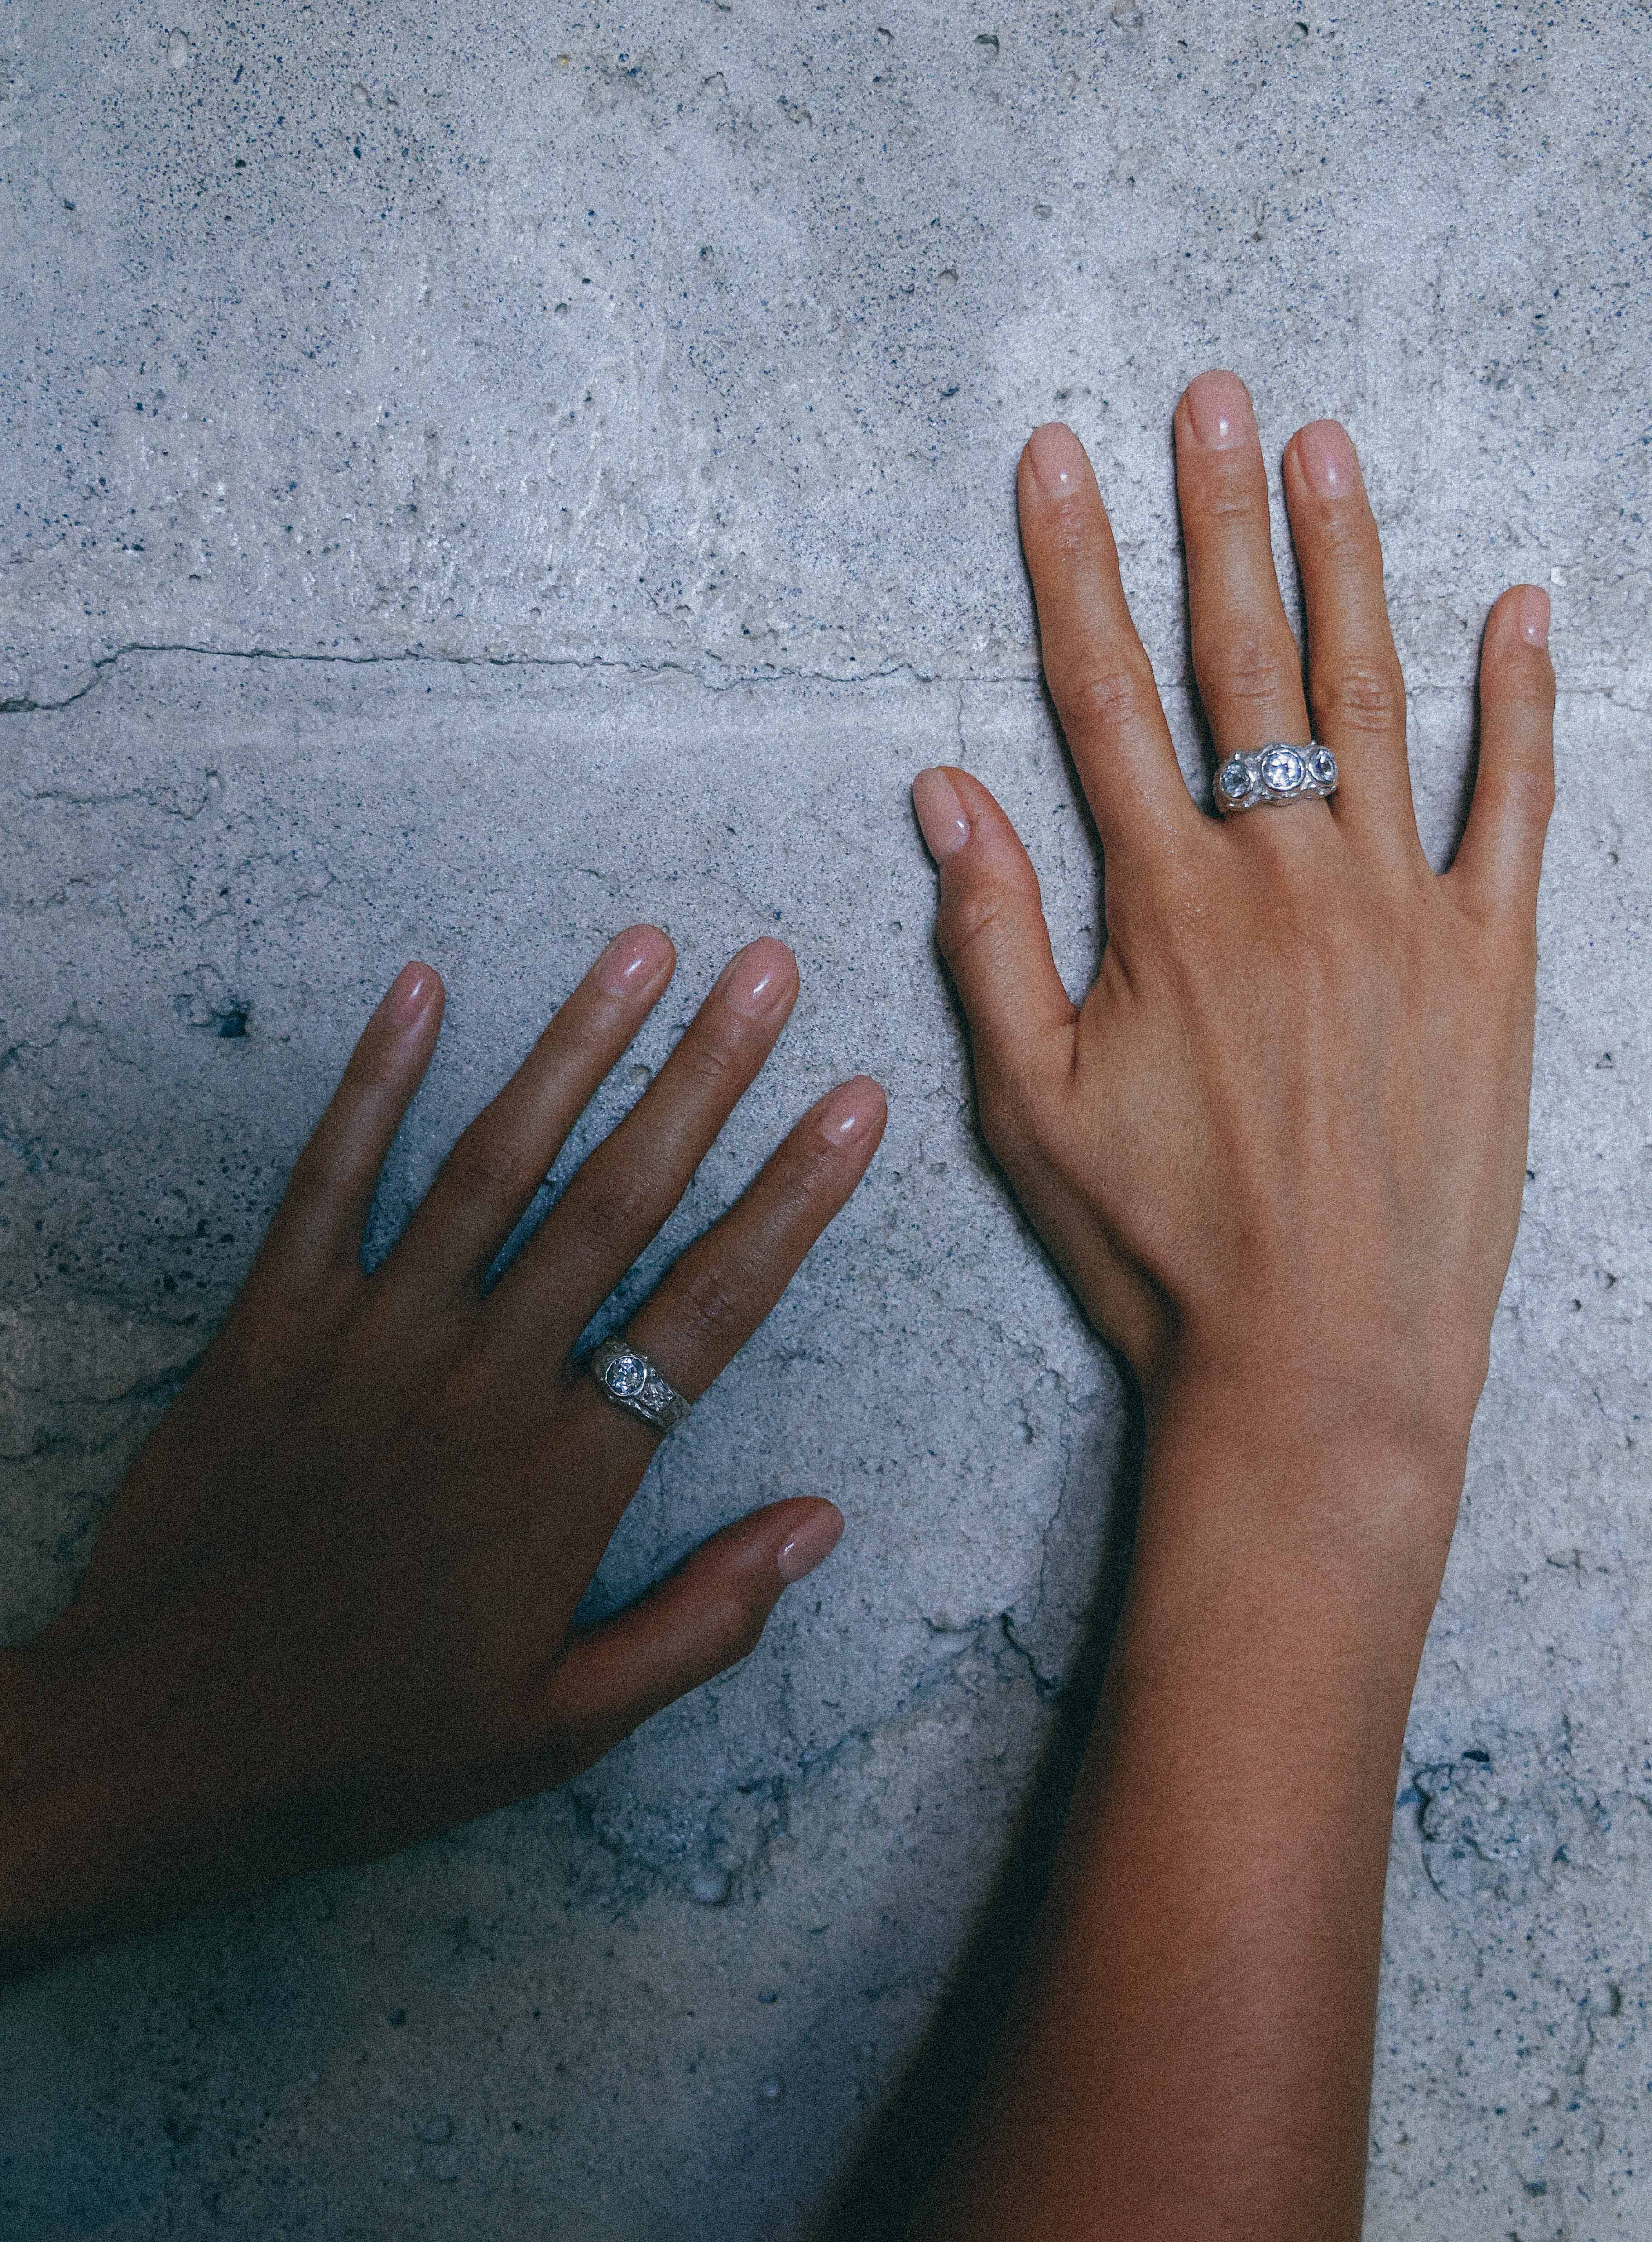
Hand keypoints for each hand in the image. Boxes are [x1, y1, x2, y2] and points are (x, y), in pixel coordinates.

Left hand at [3, 930, 884, 1950]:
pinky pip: (328, 1182)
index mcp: (566, 1476)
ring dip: (572, 1048)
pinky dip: (372, 1083)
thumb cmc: (369, 1749)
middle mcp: (481, 1381)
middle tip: (768, 969)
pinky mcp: (269, 1329)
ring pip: (491, 1166)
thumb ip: (699, 1624)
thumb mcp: (560, 1730)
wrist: (162, 1751)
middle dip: (704, 1075)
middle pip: (617, 1201)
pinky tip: (420, 990)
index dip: (792, 1199)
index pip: (708, 1308)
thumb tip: (819, 1525)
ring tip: (642, 948)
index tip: (852, 1107)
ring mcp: (370, 1341)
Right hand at [913, 370, 1553, 1468]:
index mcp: (1166, 911)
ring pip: (1373, 700)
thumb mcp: (1032, 1108)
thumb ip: (988, 940)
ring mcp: (1400, 912)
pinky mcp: (1491, 964)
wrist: (1318, 1361)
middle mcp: (1284, 883)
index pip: (1101, 696)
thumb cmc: (1162, 1248)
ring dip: (1348, 565)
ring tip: (1327, 449)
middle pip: (1241, 662)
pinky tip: (1523, 608)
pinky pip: (1518, 806)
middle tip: (1212, 394)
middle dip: (1217, 517)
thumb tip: (942, 795)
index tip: (1058, 457)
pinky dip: (1523, 703)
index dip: (1073, 566)